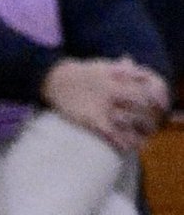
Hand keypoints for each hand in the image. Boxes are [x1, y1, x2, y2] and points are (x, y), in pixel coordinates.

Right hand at [43, 56, 167, 154]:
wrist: (58, 80)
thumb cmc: (83, 74)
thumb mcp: (105, 66)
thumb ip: (123, 69)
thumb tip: (137, 69)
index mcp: (120, 79)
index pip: (145, 89)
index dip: (155, 100)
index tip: (157, 108)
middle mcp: (114, 92)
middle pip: (139, 106)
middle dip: (147, 117)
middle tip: (149, 128)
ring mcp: (103, 106)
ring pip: (127, 121)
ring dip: (137, 133)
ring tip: (141, 142)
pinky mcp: (91, 119)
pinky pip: (110, 132)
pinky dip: (120, 141)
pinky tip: (125, 148)